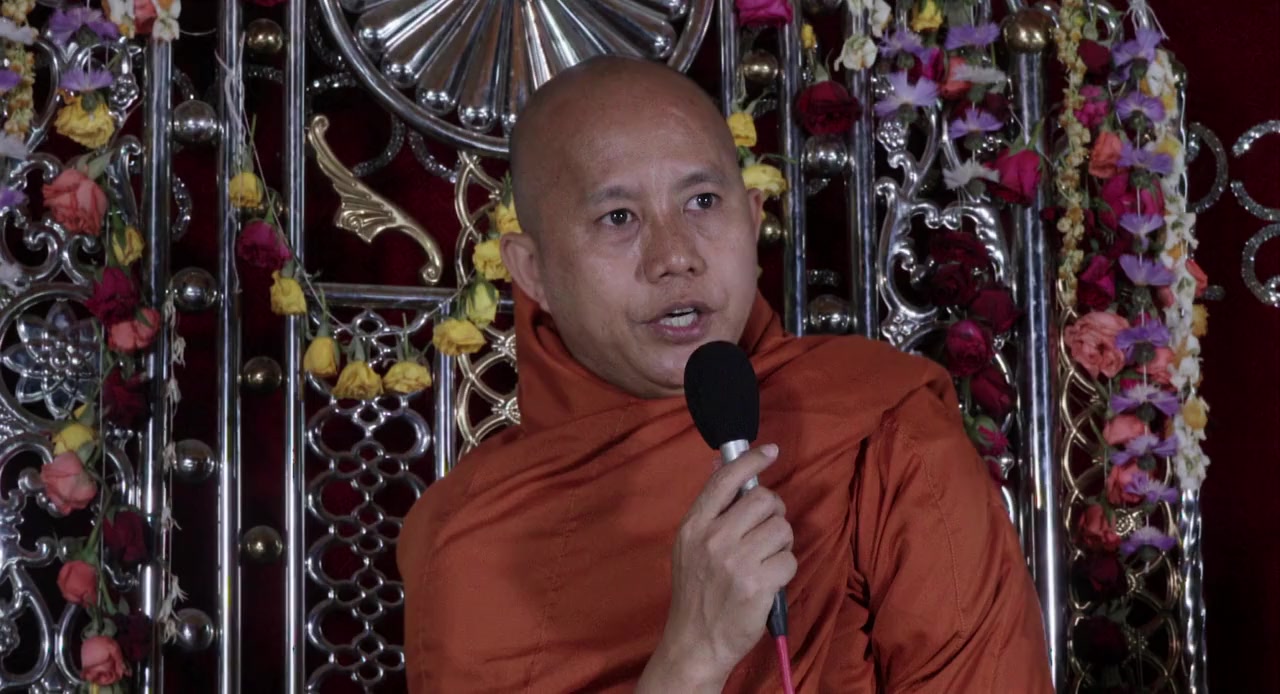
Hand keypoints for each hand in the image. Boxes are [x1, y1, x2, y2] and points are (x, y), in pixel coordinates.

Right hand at [638, 445, 795, 691]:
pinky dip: (785, 570)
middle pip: (764, 500)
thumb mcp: (689, 545)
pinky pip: (789, 559)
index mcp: (694, 526)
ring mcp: (736, 562)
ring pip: (782, 528)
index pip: (725, 480)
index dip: (751, 460)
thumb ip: (709, 507)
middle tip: (766, 531)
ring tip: (765, 559)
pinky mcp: (758, 584)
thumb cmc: (697, 592)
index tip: (769, 451)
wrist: (695, 642)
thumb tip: (722, 463)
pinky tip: (768, 581)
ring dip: (781, 543)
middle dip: (774, 513)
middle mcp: (713, 539)